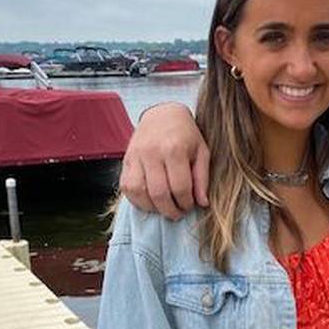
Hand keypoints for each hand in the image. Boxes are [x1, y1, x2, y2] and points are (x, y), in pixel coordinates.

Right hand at [119, 102, 209, 218]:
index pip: (180, 187)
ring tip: (164, 209)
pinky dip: (137, 201)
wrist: (163, 115)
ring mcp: (136, 156)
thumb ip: (202, 178)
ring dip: (152, 208)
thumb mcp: (202, 151)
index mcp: (175, 149)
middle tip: (178, 214)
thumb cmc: (186, 135)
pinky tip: (150, 202)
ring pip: (139, 193)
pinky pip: (126, 188)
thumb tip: (203, 203)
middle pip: (159, 193)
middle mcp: (153, 152)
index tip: (190, 206)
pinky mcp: (126, 160)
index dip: (186, 203)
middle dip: (170, 210)